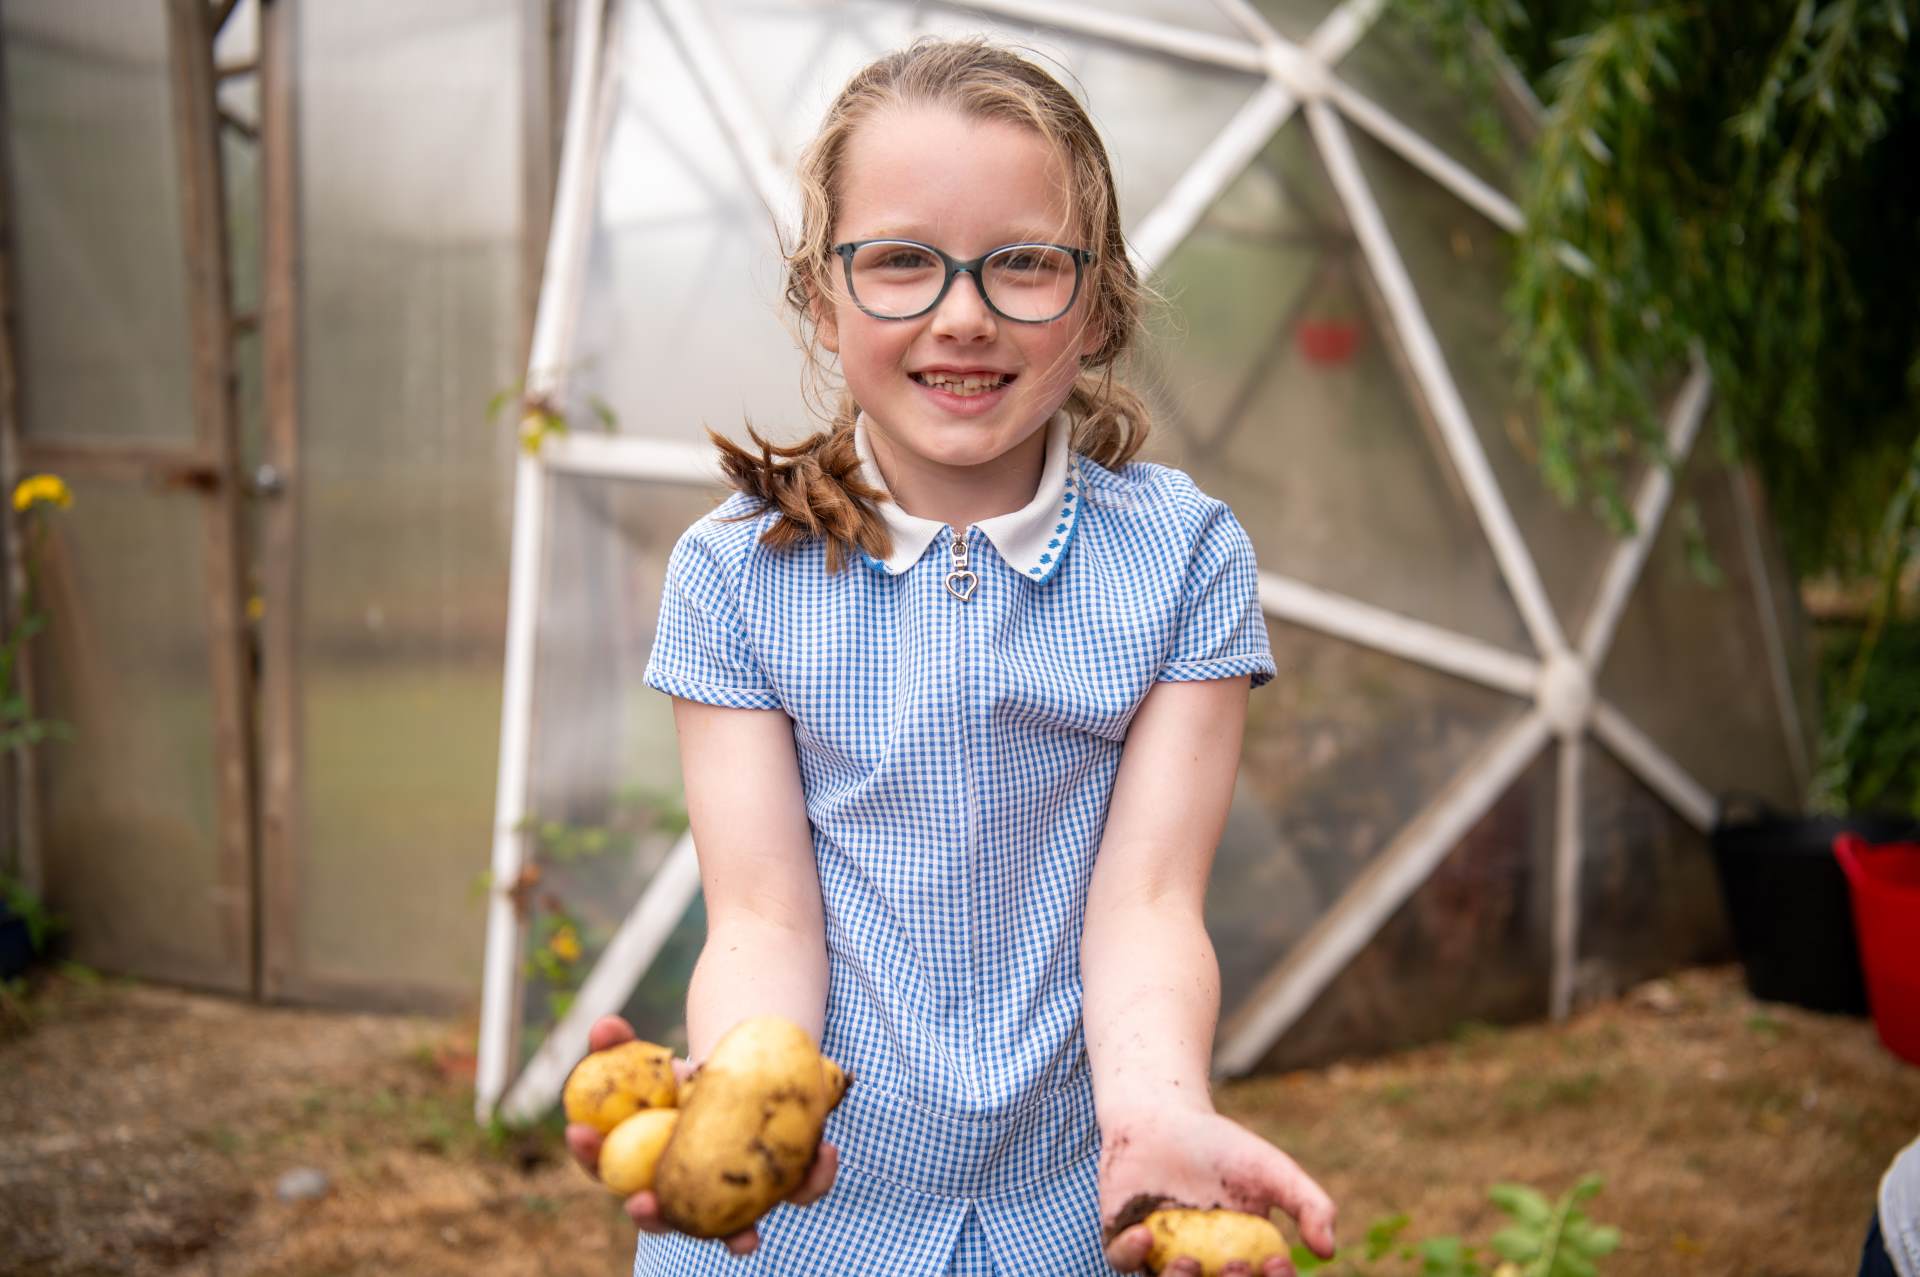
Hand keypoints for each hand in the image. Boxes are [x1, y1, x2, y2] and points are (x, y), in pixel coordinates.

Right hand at [563, 1014, 838, 1255]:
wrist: (749, 1068)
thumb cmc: (690, 1075)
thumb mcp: (658, 1057)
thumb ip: (624, 1044)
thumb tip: (601, 1026)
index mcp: (644, 1164)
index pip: (605, 1167)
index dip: (589, 1155)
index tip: (579, 1133)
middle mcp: (687, 1194)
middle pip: (665, 1217)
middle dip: (653, 1218)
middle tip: (642, 1204)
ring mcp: (735, 1197)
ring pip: (735, 1227)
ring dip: (737, 1236)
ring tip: (745, 1241)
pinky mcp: (786, 1183)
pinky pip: (800, 1188)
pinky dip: (813, 1177)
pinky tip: (826, 1152)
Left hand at [1098, 1103, 1334, 1276]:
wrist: (1164, 1114)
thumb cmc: (1222, 1146)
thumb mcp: (1273, 1171)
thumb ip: (1309, 1204)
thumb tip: (1328, 1251)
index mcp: (1239, 1260)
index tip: (1275, 1262)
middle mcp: (1200, 1266)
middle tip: (1235, 1264)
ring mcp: (1159, 1256)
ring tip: (1191, 1260)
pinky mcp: (1123, 1238)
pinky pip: (1122, 1260)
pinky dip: (1131, 1255)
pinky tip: (1146, 1235)